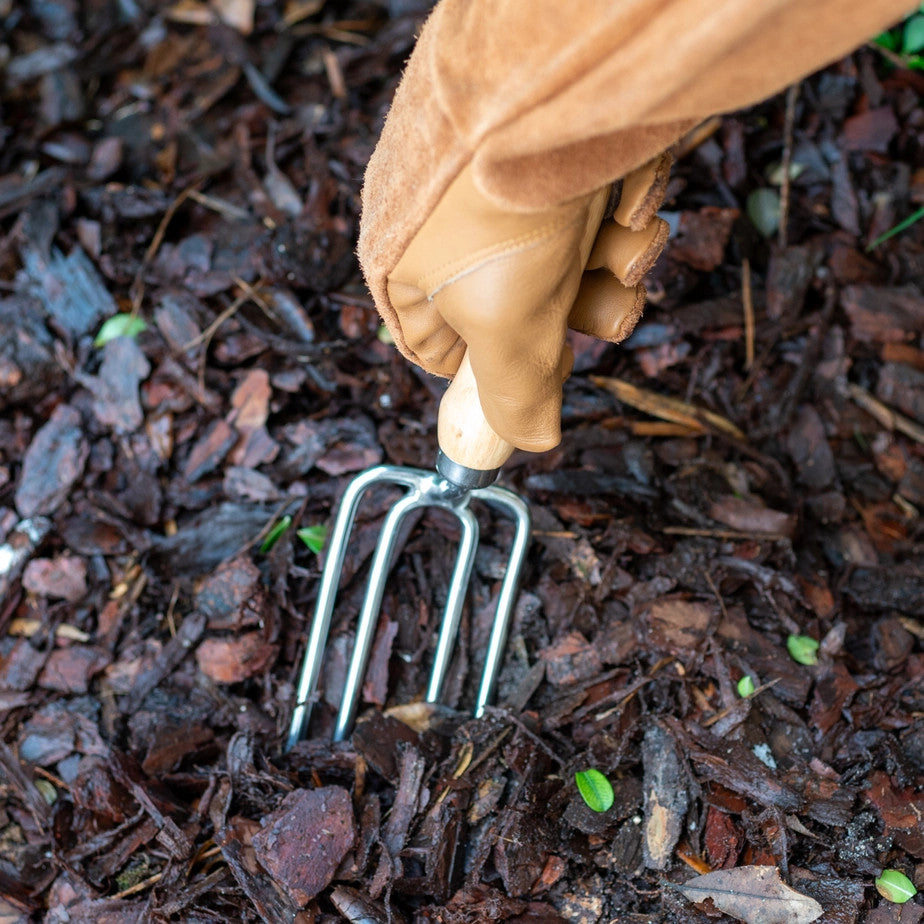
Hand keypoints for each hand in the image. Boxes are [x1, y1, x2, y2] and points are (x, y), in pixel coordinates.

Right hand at [380, 153, 670, 451]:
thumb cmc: (499, 203)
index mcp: (412, 273)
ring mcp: (517, 198)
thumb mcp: (504, 324)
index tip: (543, 367)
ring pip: (580, 273)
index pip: (447, 352)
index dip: (503, 367)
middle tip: (593, 299)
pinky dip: (628, 215)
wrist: (559, 69)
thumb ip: (515, 396)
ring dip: (613, 267)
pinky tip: (629, 193)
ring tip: (619, 237)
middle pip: (531, 318)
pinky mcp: (569, 164)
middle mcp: (460, 235)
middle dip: (574, 314)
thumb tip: (532, 444)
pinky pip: (606, 218)